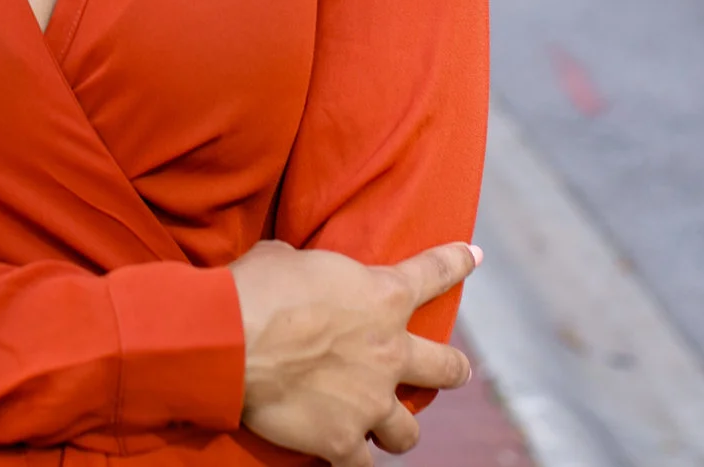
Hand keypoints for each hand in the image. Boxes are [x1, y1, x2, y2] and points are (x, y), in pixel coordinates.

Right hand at [229, 239, 479, 464]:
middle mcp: (390, 350)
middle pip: (446, 368)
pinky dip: (353, 464)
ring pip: (407, 431)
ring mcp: (370, 401)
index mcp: (382, 296)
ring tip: (384, 430)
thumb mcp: (288, 258)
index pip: (434, 272)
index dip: (456, 263)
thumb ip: (311, 273)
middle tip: (454, 372)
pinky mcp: (342, 440)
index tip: (472, 257)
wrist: (231, 340)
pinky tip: (344, 461)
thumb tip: (296, 274)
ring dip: (396, 428)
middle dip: (452, 370)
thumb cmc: (255, 287)